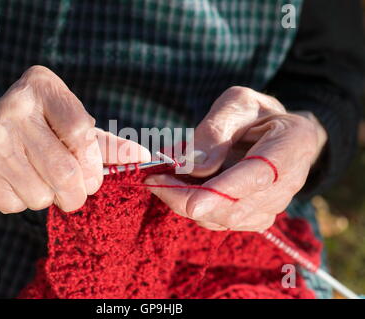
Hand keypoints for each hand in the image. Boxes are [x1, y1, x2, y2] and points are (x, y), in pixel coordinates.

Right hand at [0, 66, 149, 215]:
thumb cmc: (28, 140)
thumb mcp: (65, 132)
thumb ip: (104, 145)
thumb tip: (143, 155)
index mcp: (42, 86)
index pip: (83, 132)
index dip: (92, 164)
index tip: (91, 176)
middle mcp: (14, 103)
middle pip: (67, 170)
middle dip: (75, 193)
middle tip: (70, 192)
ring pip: (42, 193)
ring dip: (44, 198)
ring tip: (29, 179)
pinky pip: (15, 204)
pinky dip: (18, 203)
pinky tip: (5, 183)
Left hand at [145, 86, 326, 230]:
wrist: (278, 133)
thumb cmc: (256, 113)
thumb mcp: (236, 104)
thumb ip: (215, 131)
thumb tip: (192, 167)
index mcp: (291, 145)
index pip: (258, 176)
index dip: (223, 192)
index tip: (190, 203)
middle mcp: (287, 183)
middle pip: (234, 207)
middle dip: (187, 198)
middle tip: (153, 178)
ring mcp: (272, 206)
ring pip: (221, 219)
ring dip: (185, 202)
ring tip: (163, 178)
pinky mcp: (254, 218)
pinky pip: (218, 221)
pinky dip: (192, 207)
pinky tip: (179, 186)